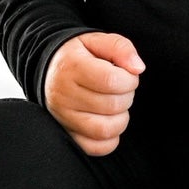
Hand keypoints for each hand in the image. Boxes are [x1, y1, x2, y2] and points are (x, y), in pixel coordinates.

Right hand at [43, 31, 145, 155]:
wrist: (50, 69)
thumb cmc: (81, 56)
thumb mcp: (98, 40)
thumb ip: (121, 48)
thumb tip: (138, 69)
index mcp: (72, 67)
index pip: (111, 81)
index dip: (129, 80)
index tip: (127, 75)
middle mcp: (63, 94)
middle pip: (112, 105)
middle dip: (127, 96)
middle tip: (120, 89)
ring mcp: (62, 117)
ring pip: (104, 130)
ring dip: (121, 118)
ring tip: (115, 105)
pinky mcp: (66, 133)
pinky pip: (94, 147)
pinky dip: (110, 139)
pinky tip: (109, 121)